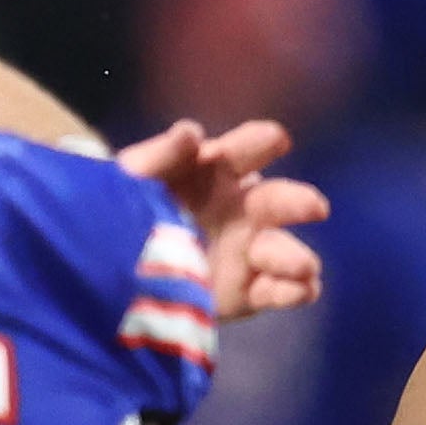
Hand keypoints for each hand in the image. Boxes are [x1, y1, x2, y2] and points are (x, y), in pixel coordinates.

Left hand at [117, 117, 328, 317]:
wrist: (112, 266)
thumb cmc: (124, 207)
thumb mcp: (132, 178)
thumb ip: (161, 156)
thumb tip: (190, 132)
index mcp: (215, 171)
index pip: (243, 151)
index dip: (259, 145)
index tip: (275, 141)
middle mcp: (241, 208)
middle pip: (277, 201)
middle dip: (296, 202)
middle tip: (313, 207)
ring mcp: (247, 251)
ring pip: (283, 250)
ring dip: (296, 257)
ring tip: (302, 267)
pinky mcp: (247, 292)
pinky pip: (279, 291)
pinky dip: (295, 291)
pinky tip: (302, 289)